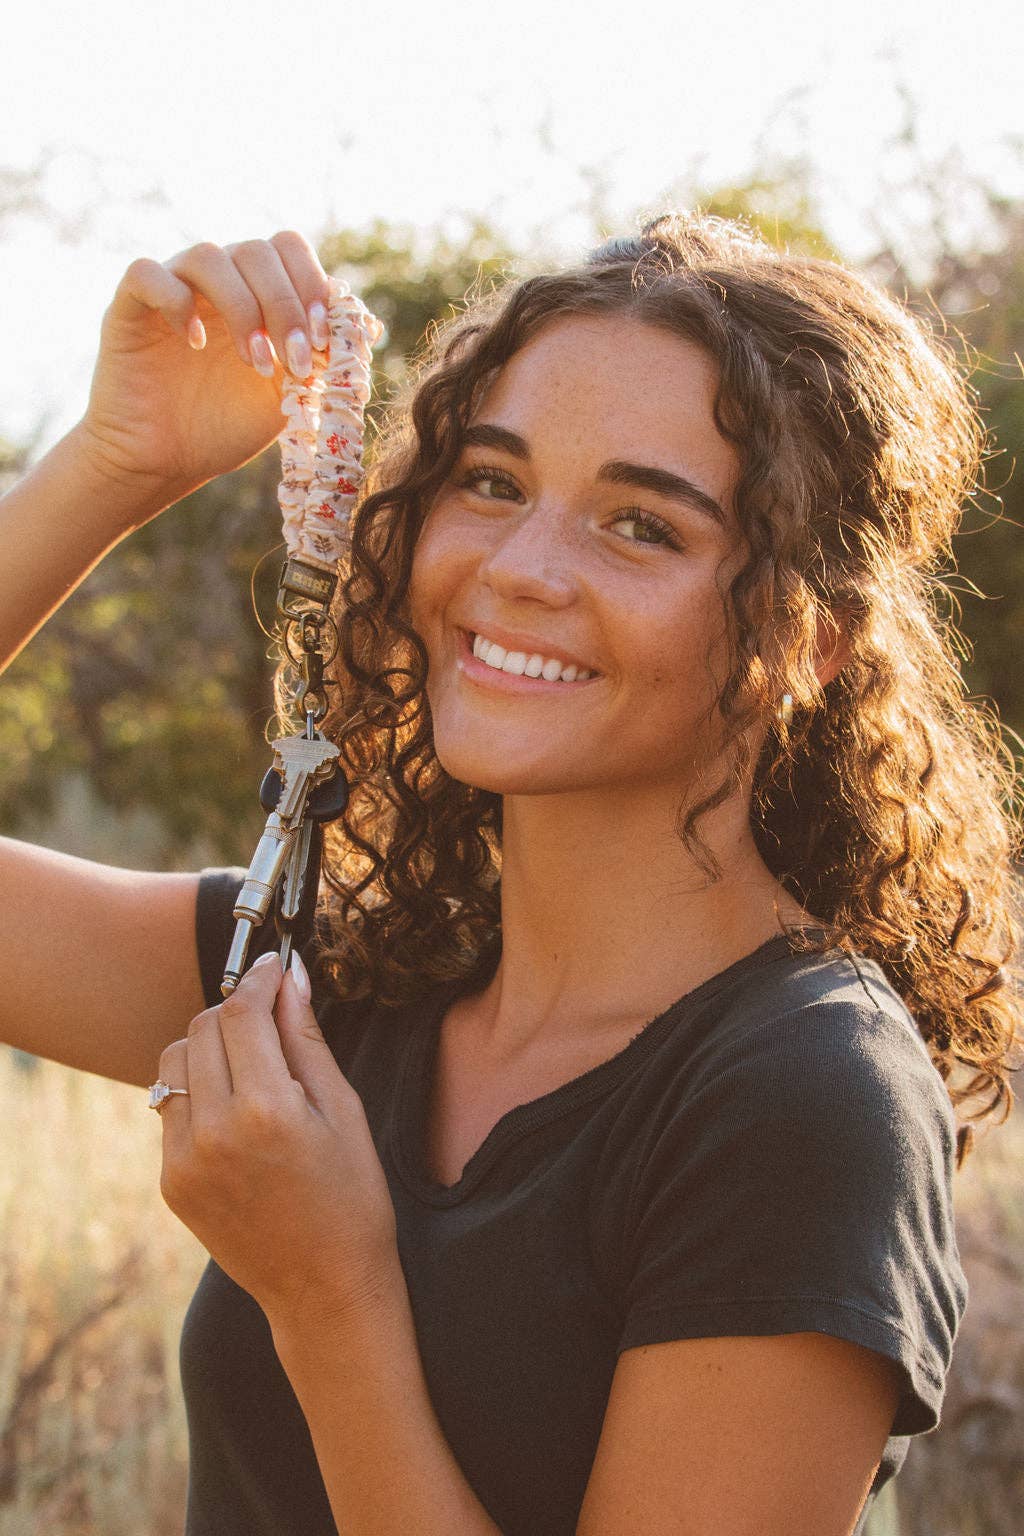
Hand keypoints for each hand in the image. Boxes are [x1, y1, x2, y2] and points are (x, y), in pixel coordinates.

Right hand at [79, 232, 331, 521]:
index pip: (290, 249)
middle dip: (286, 306)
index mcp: (258, 291)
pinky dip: (176, 301)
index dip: (312, 285)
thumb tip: (369, 328)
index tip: (324, 339)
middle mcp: (218, 279)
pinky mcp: (129, 305)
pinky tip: (193, 344)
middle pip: (258, 251)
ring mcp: (174, 287)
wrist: (167, 461)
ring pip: (209, 255)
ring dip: (242, 308)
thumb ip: (322, 361)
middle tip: (295, 362)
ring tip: (254, 364)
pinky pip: (147, 273)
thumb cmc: (227, 426)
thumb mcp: (289, 396)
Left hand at [156, 951, 399, 1329]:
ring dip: (209, 1045)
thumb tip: (290, 976)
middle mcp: (215, 1133)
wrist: (324, 1287)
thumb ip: (307, 1038)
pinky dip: (198, 1090)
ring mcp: (184, 1160)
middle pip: (203, 1028)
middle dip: (235, 1010)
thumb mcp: (344, 1109)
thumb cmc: (351, 1196)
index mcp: (267, 1111)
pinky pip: (169, 1106)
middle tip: (269, 1015)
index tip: (273, 966)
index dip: (258, 980)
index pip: (242, 1014)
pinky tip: (235, 1108)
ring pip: (175, 1060)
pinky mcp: (170, 1181)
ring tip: (250, 1062)